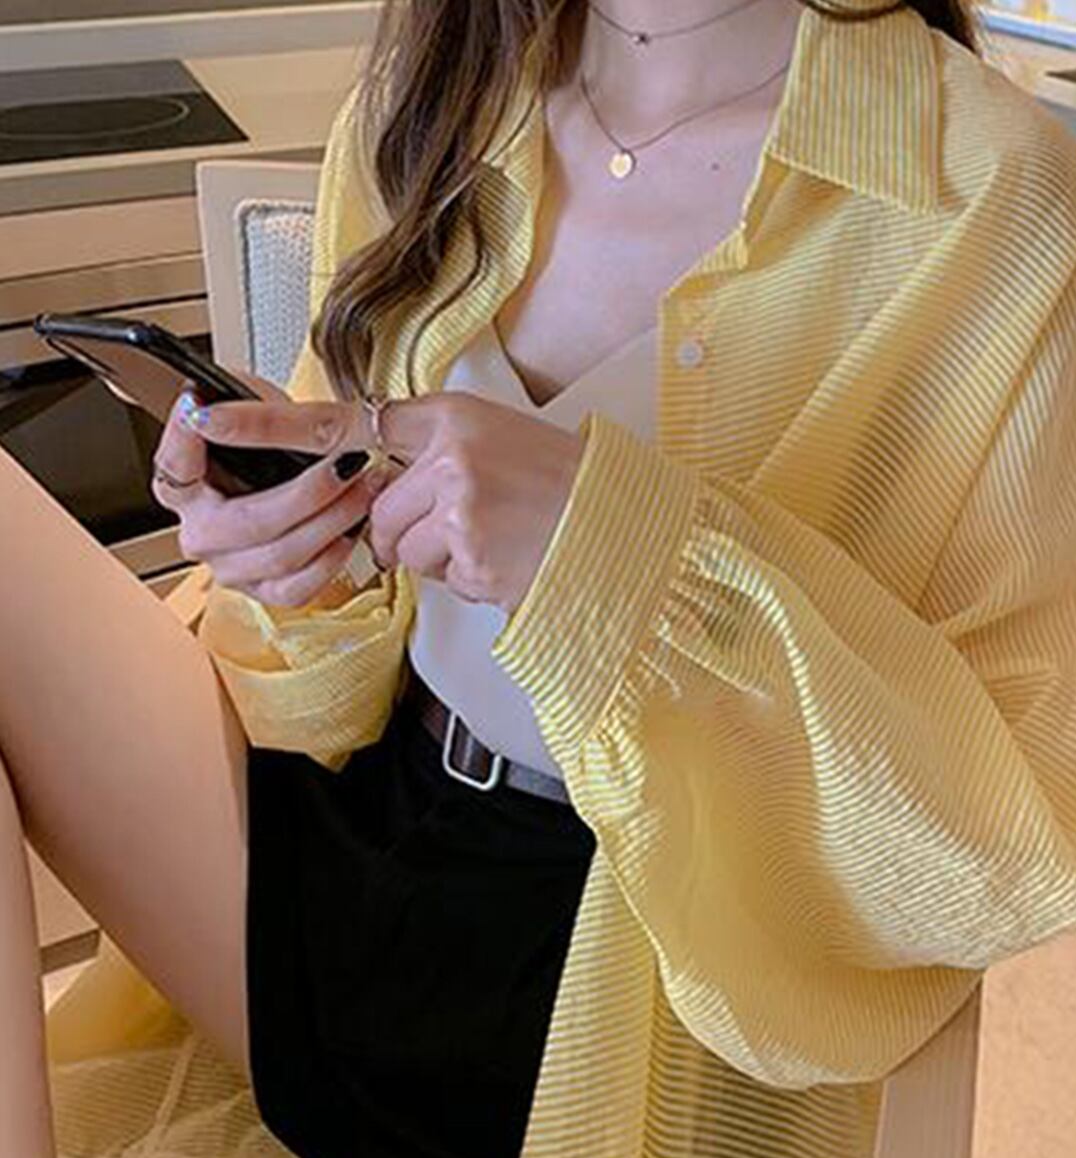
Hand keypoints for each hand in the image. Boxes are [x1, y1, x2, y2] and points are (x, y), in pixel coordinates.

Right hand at [151, 373, 391, 607]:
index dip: (184, 436)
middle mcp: (200, 533)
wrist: (304, 487)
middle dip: (309, 492)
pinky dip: (332, 559)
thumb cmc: (278, 451)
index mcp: (183, 488)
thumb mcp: (261, 414)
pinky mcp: (264, 592)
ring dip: (334, 520)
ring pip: (281, 555)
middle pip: (247, 522)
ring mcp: (231, 567)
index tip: (198, 406)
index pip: (175, 462)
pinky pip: (298, 587)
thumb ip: (242, 407)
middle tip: (347, 463)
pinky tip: (353, 530)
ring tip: (366, 489)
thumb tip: (206, 398)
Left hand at [188, 391, 586, 612]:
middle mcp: (449, 455)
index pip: (345, 423)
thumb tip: (379, 490)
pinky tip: (508, 558)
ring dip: (438, 556)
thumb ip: (428, 452)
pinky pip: (439, 577)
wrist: (619, 522)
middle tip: (467, 521)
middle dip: (407, 530)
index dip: (271, 425)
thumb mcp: (493, 439)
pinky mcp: (471, 555)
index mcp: (450, 417)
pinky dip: (468, 577)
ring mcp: (459, 506)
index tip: (211, 417)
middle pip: (377, 510)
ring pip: (402, 549)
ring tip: (495, 538)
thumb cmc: (560, 483)